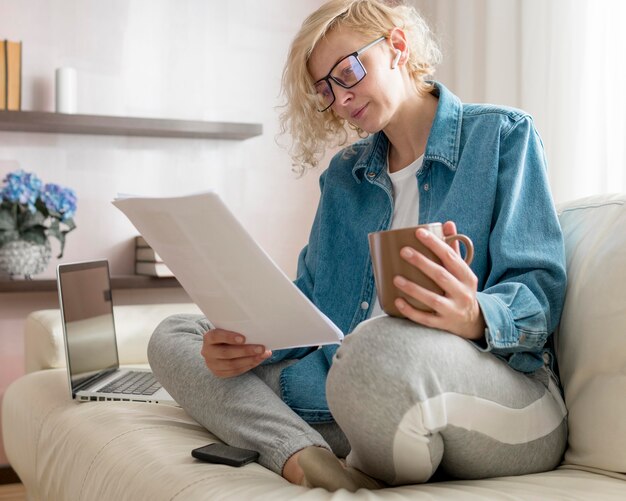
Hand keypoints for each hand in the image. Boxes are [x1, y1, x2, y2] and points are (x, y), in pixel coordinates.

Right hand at [201, 328, 271, 377]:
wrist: (216, 348)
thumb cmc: (226, 335)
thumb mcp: (227, 330)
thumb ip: (237, 330)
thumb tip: (257, 332)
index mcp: (208, 337)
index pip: (216, 336)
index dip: (229, 337)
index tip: (243, 338)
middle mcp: (208, 351)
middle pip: (226, 353)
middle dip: (246, 351)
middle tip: (261, 348)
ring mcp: (212, 364)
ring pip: (232, 364)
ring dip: (250, 360)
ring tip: (263, 355)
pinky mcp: (219, 373)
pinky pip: (235, 371)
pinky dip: (249, 366)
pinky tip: (258, 360)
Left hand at [392, 221, 485, 339]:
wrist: (472, 322)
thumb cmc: (461, 289)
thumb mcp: (463, 271)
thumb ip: (454, 249)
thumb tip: (448, 224)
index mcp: (467, 277)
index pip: (451, 257)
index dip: (435, 244)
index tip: (418, 232)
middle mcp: (463, 293)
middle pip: (441, 276)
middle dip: (422, 263)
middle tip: (403, 251)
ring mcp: (453, 310)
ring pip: (432, 299)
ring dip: (413, 289)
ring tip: (396, 278)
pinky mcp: (443, 324)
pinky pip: (426, 319)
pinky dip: (411, 311)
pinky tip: (398, 302)